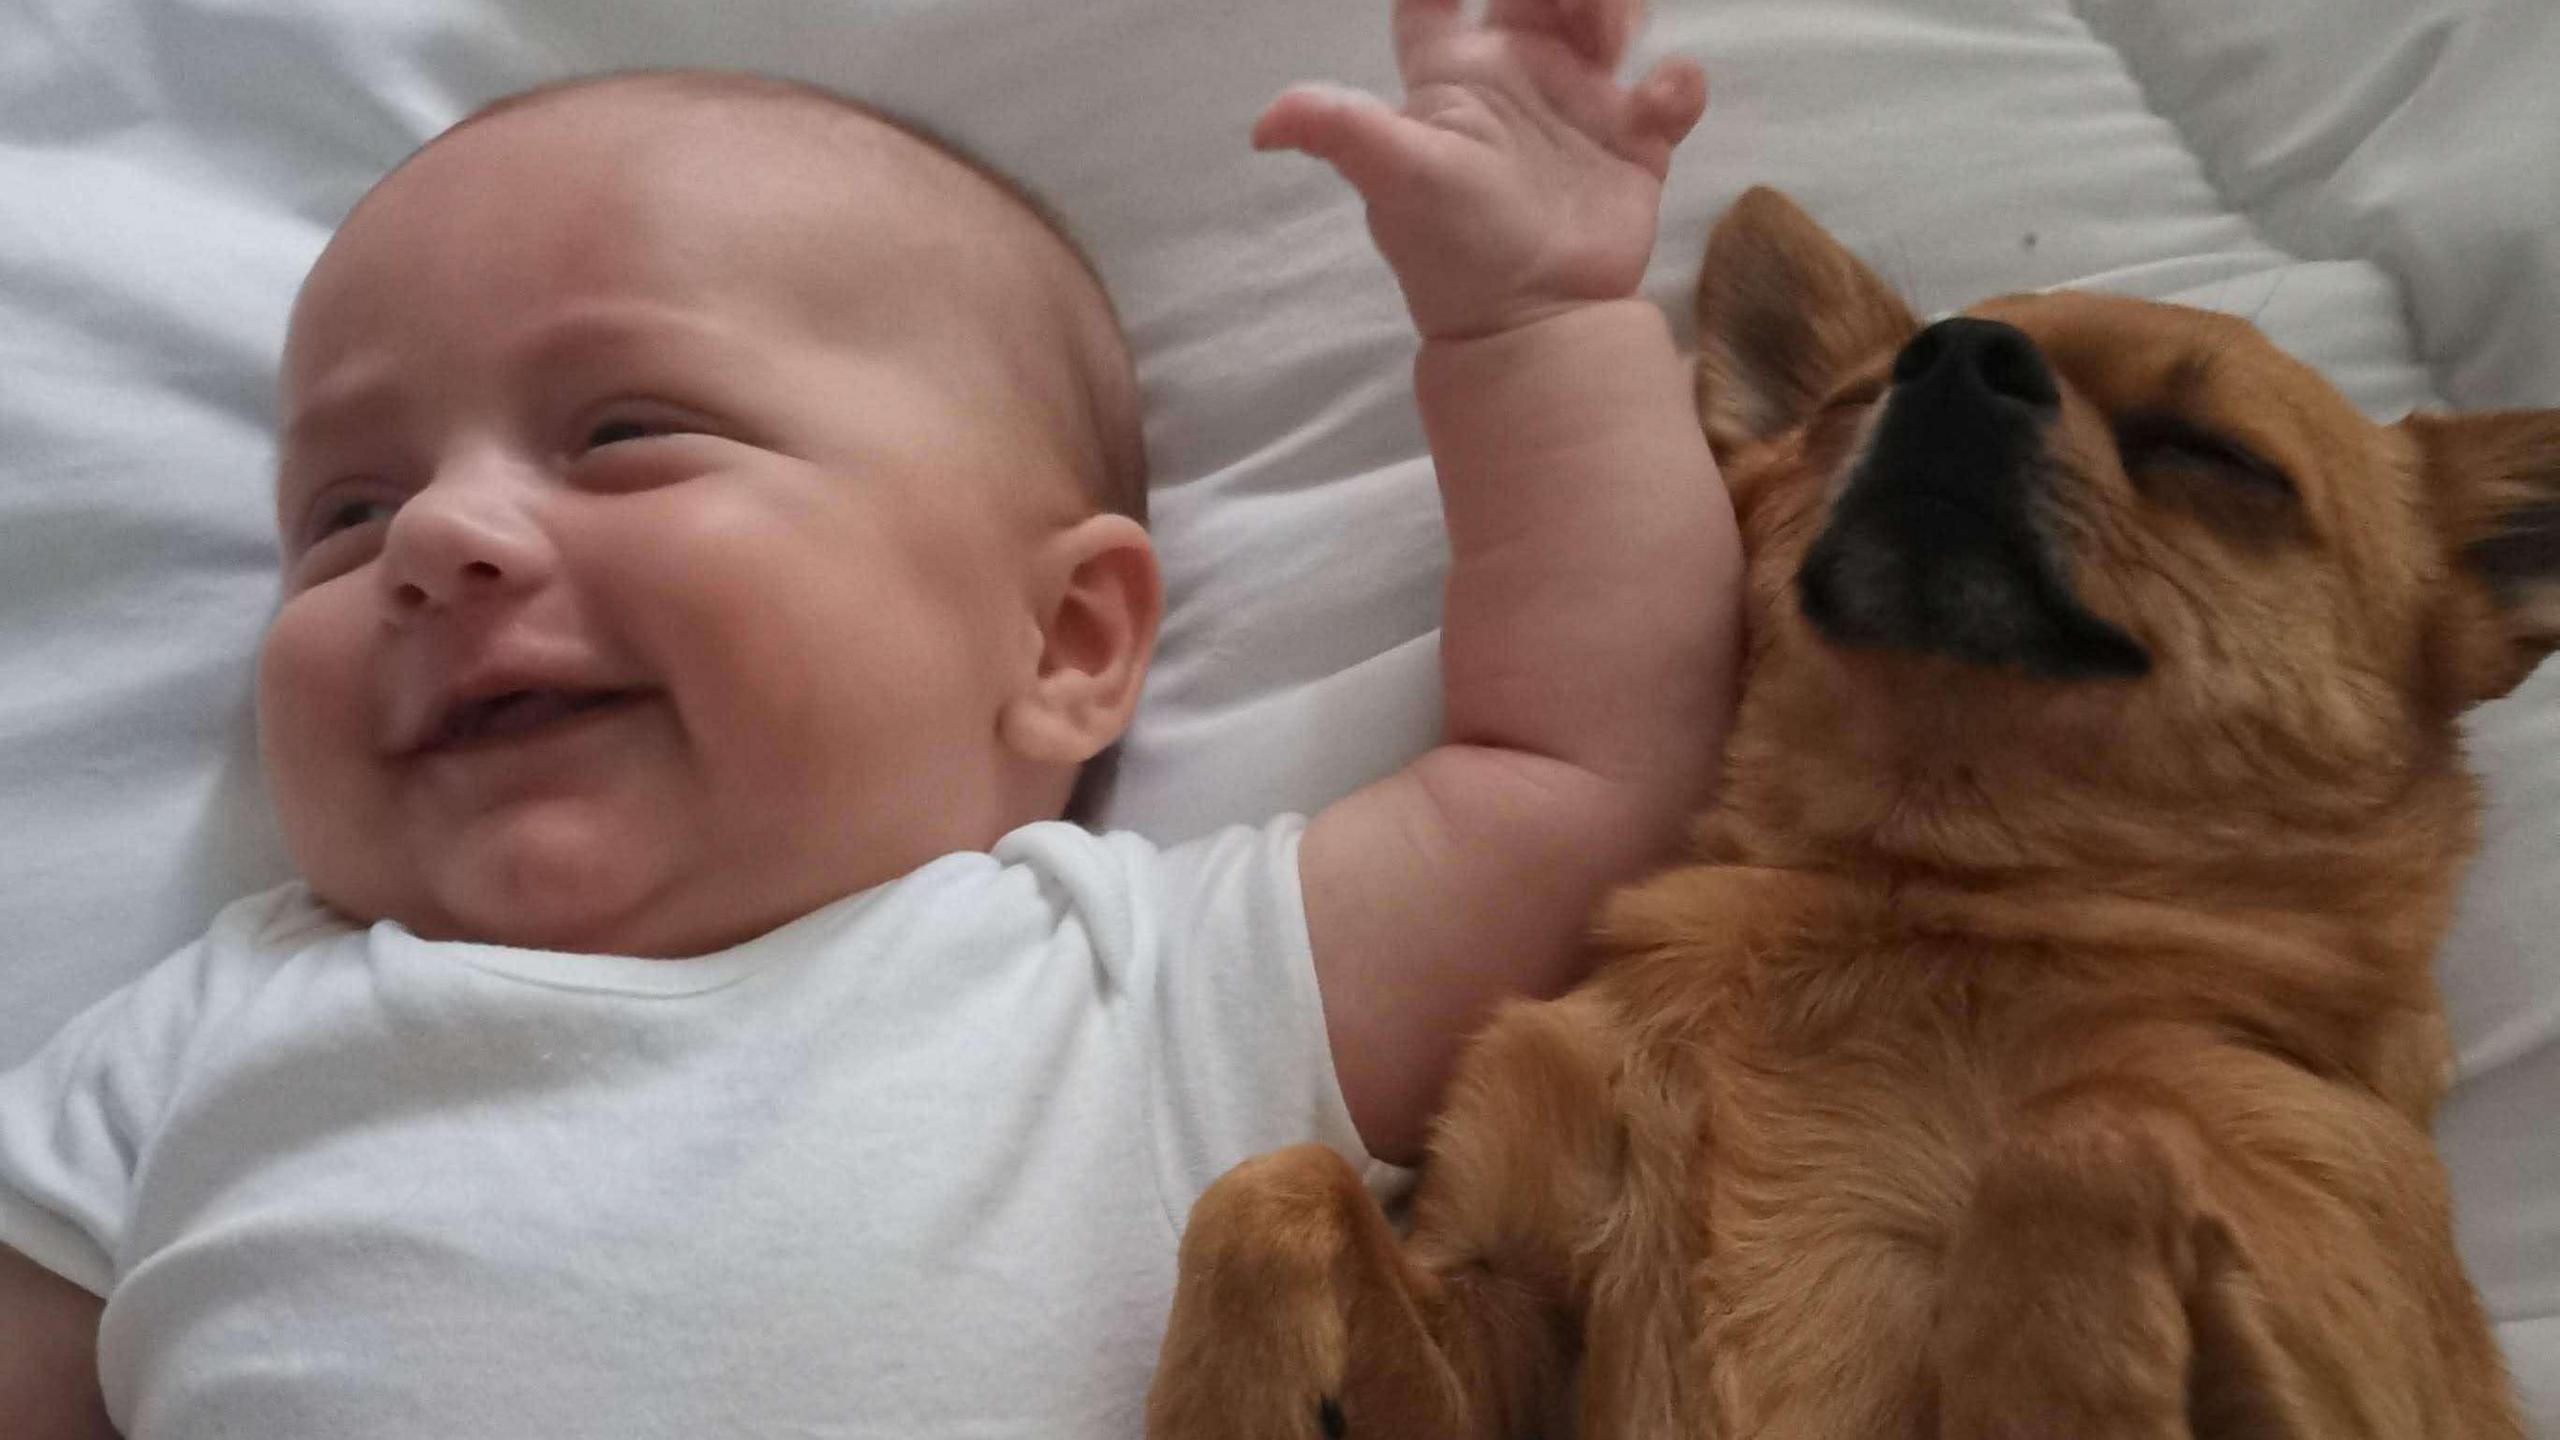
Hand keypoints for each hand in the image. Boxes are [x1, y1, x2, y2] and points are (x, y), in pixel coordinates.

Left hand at [1255, 0, 1706, 341]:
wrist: (1533, 326)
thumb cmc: (1456, 254)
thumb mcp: (1396, 180)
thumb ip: (1340, 129)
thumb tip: (1260, 126)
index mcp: (1454, 77)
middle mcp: (1517, 81)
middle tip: (1581, 10)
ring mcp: (1578, 109)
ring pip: (1607, 18)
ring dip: (1618, 8)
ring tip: (1614, 40)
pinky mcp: (1635, 145)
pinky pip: (1670, 88)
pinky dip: (1678, 83)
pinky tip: (1659, 105)